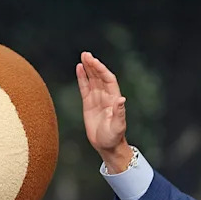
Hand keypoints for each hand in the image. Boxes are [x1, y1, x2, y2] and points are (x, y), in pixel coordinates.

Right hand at [76, 51, 131, 171]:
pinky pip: (84, 88)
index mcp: (114, 98)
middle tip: (86, 54)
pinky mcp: (88, 104)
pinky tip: (79, 68)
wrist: (107, 145)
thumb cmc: (114, 137)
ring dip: (88, 68)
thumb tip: (121, 99)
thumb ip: (119, 112)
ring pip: (92, 79)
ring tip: (83, 56)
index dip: (102, 70)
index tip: (94, 62)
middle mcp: (106, 96)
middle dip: (93, 65)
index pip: (108, 79)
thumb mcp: (118, 126)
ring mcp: (97, 99)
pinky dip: (82, 78)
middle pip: (99, 76)